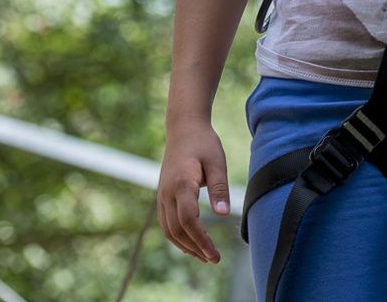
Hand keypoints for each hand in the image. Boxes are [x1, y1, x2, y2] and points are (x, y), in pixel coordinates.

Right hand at [158, 117, 230, 263]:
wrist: (183, 128)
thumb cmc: (203, 143)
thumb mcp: (217, 162)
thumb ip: (220, 188)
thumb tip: (224, 214)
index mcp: (181, 184)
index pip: (189, 220)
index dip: (202, 240)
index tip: (215, 254)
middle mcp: (167, 193)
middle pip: (178, 229)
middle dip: (195, 248)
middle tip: (214, 259)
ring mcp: (162, 195)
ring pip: (169, 230)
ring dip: (185, 246)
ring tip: (204, 257)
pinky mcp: (163, 196)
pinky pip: (166, 223)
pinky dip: (177, 237)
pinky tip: (191, 244)